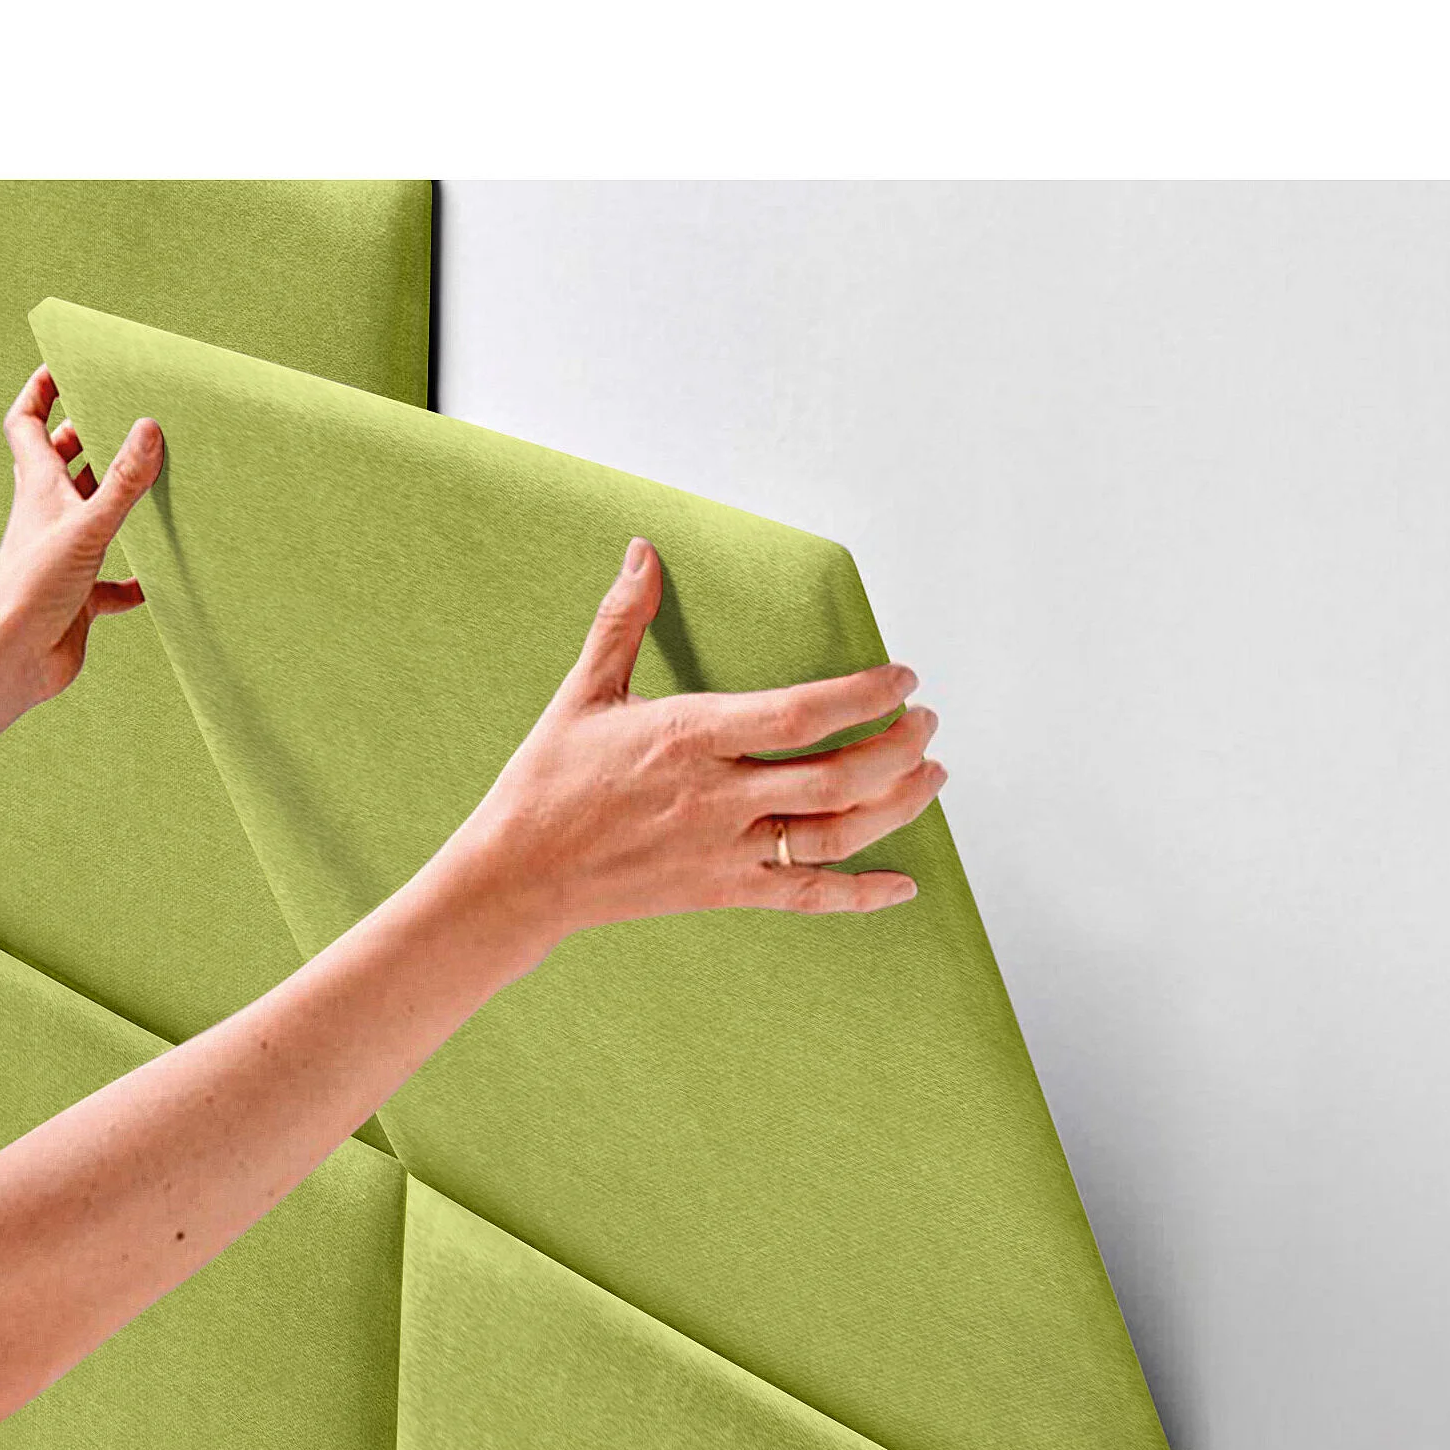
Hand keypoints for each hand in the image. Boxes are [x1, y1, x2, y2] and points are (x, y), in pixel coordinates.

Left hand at [0, 365, 165, 704]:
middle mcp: (46, 518)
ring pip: (89, 517)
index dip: (41, 391)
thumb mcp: (86, 527)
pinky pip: (110, 584)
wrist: (10, 661)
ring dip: (114, 500)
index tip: (64, 366)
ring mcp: (62, 557)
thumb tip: (149, 426)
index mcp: (38, 489)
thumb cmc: (31, 590)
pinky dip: (132, 579)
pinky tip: (155, 581)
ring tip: (151, 483)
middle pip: (61, 464)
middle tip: (119, 416)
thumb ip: (121, 481)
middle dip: (86, 438)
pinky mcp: (78, 598)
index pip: (28, 424)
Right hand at [440, 538, 943, 955]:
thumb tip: (642, 552)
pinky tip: (903, 885)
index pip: (799, 714)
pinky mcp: (723, 891)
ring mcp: (725, 850)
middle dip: (898, 748)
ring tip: (931, 776)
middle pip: (836, 778)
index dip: (863, 695)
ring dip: (897, 806)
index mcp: (689, 737)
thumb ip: (623, 621)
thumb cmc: (547, 784)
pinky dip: (861, 895)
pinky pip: (807, 898)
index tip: (901, 676)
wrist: (518, 876)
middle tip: (927, 722)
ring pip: (835, 836)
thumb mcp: (583, 694)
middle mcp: (717, 797)